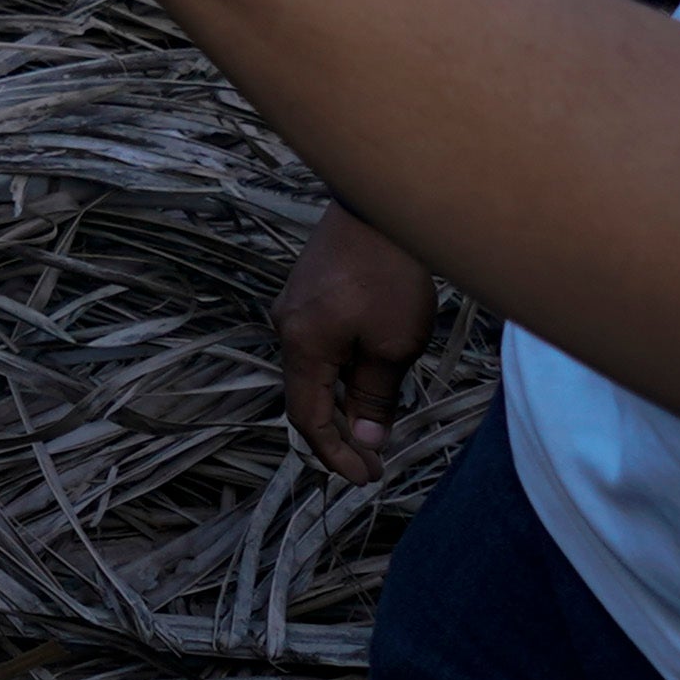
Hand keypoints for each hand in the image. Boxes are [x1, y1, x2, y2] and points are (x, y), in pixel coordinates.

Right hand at [274, 201, 444, 486]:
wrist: (382, 204)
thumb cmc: (389, 276)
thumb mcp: (391, 346)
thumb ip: (374, 396)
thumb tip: (364, 438)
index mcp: (301, 344)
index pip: (307, 417)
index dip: (335, 454)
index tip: (367, 476)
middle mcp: (288, 325)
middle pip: (306, 394)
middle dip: (339, 432)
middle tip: (375, 458)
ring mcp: (296, 304)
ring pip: (315, 368)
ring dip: (342, 400)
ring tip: (378, 421)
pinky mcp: (312, 288)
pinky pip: (321, 343)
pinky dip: (342, 370)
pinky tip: (370, 375)